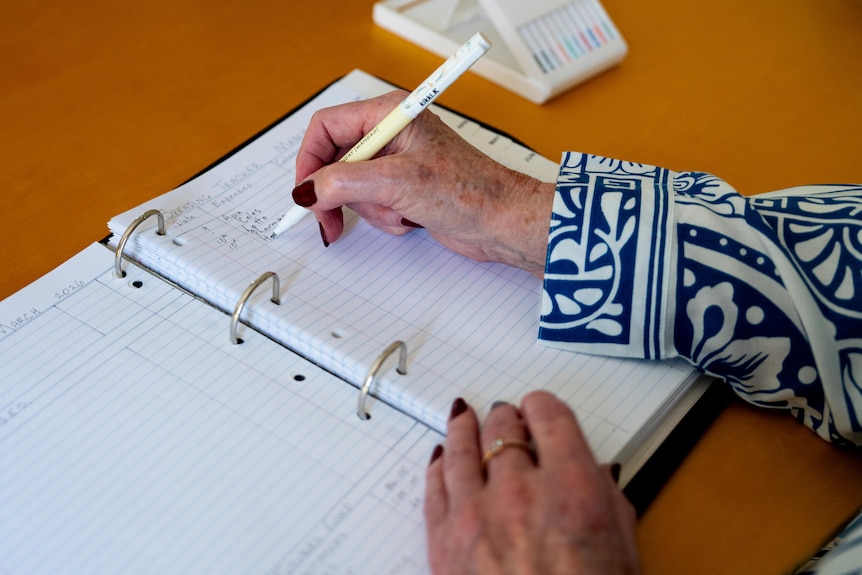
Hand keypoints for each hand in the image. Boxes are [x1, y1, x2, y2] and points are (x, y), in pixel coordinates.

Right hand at [293, 91, 553, 275]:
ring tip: (398, 213)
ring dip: (369, 210)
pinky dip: (384, 218)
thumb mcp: (398, 183)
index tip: (307, 194)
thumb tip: (309, 190)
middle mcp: (390, 134)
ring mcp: (396, 163)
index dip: (310, 161)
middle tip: (333, 221)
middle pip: (334, 161)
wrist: (502, 221)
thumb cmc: (469, 190)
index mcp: (389, 115)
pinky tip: (409, 219)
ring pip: (351, 187)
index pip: (327, 128)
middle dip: (341, 194)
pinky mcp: (404, 189)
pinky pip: (371, 204)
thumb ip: (345, 182)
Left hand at [424, 392, 639, 574]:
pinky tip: (442, 455)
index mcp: (572, 489)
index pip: (550, 417)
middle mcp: (521, 492)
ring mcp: (476, 514)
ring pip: (462, 448)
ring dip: (465, 427)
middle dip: (509, 419)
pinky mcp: (444, 540)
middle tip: (508, 419)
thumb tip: (596, 473)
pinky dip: (439, 464)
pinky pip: (435, 486)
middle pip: (504, 428)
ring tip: (465, 416)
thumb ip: (607, 502)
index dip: (544, 406)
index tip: (541, 409)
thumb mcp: (622, 552)